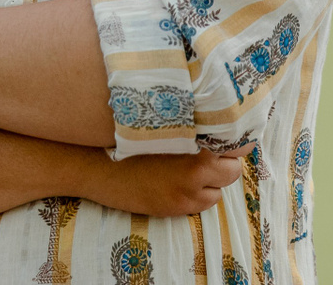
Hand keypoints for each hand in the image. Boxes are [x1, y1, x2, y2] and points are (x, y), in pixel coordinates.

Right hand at [74, 144, 250, 217]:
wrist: (98, 166)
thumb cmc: (126, 139)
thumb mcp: (162, 127)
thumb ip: (190, 127)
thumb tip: (219, 126)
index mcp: (192, 144)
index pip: (234, 146)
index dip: (234, 141)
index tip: (231, 138)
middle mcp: (194, 171)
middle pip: (232, 170)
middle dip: (224, 164)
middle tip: (206, 154)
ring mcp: (186, 193)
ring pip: (218, 190)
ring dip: (210, 182)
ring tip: (186, 168)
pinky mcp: (176, 208)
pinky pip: (201, 203)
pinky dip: (195, 194)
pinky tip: (174, 182)